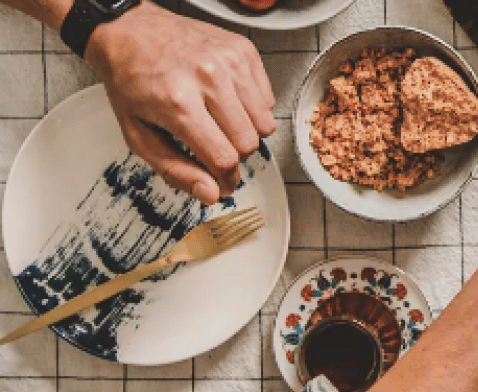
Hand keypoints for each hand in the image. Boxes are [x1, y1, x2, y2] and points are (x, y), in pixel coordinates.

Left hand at [85, 2, 275, 203]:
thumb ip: (175, 170)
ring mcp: (229, 61)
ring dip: (247, 132)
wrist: (129, 31)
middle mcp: (207, 78)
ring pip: (265, 124)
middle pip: (249, 143)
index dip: (226, 180)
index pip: (224, 159)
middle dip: (235, 155)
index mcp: (178, 103)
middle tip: (216, 146)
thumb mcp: (138, 134)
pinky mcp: (243, 51)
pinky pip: (268, 100)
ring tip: (222, 122)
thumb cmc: (130, 82)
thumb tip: (211, 194)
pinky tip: (228, 101)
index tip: (223, 183)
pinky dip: (253, 108)